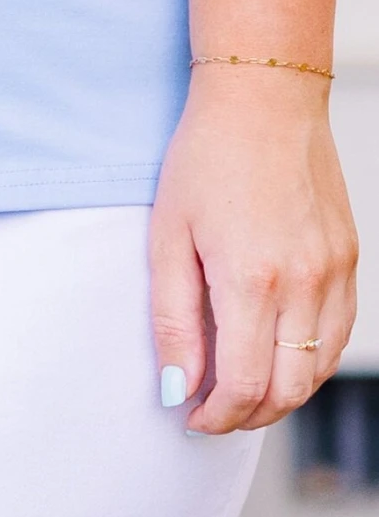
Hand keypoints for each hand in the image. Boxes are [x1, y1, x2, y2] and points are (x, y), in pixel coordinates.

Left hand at [149, 66, 357, 432]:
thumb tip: (177, 388)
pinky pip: (337, 334)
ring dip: (280, 394)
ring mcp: (334, 272)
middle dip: (246, 415)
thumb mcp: (167, 237)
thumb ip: (173, 321)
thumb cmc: (205, 159)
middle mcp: (303, 282)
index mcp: (251, 278)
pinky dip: (309, 360)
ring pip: (318, 369)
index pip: (243, 385)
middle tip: (211, 411)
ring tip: (239, 388)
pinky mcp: (349, 258)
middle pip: (286, 390)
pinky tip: (276, 354)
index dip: (215, 417)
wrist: (263, 98)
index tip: (191, 417)